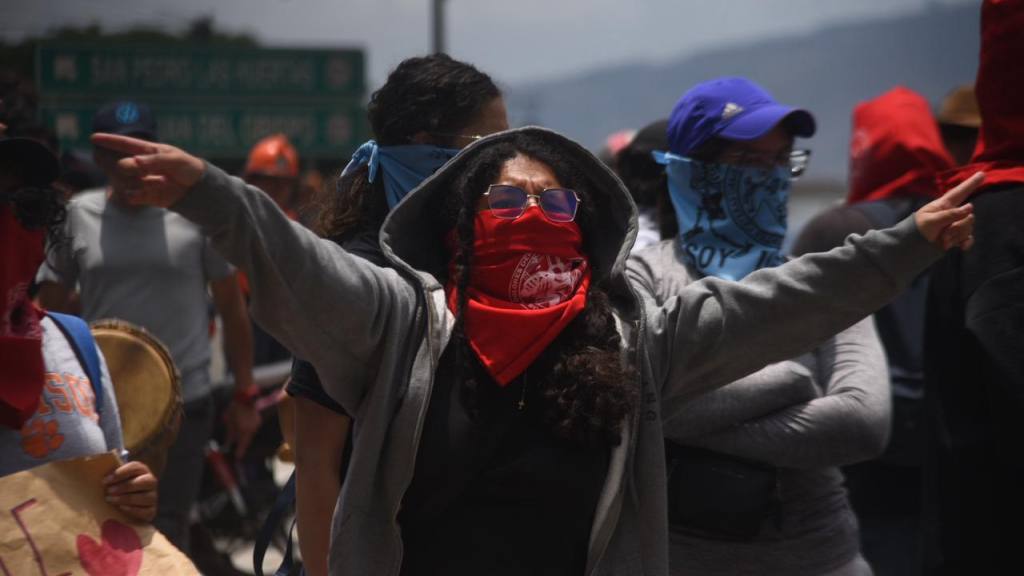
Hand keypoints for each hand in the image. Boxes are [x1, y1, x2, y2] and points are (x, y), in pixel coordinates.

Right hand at [90, 133, 205, 206]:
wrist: (196, 189)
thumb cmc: (187, 167)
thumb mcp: (174, 159)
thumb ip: (154, 160)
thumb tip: (132, 162)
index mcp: (147, 150)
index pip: (124, 144)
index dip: (109, 141)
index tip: (93, 138)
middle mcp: (139, 165)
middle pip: (119, 165)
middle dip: (129, 168)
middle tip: (146, 170)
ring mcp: (140, 180)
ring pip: (123, 182)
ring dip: (142, 182)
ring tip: (162, 181)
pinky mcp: (143, 195)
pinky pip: (129, 196)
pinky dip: (139, 194)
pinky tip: (152, 192)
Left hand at [103, 461, 157, 521]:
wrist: (127, 508)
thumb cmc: (117, 489)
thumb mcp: (116, 479)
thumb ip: (110, 475)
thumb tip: (94, 469)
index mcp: (142, 470)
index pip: (135, 467)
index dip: (120, 473)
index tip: (105, 480)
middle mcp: (151, 482)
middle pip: (144, 482)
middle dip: (125, 486)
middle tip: (108, 491)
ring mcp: (153, 497)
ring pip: (146, 497)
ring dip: (126, 498)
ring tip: (111, 500)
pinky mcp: (152, 511)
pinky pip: (146, 511)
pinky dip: (133, 510)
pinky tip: (121, 508)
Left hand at [224, 400, 262, 459]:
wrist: (244, 397)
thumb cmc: (234, 409)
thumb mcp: (229, 422)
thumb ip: (230, 434)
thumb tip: (228, 444)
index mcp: (244, 431)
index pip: (242, 446)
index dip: (240, 452)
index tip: (237, 457)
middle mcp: (251, 429)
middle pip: (247, 441)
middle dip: (242, 445)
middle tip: (237, 449)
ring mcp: (256, 425)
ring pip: (250, 435)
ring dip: (244, 437)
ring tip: (238, 436)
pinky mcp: (258, 421)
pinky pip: (252, 429)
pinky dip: (247, 431)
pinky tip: (243, 427)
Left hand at [915, 172, 983, 250]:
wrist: (912, 248)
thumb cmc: (917, 230)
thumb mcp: (931, 221)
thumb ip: (950, 214)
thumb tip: (970, 207)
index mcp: (943, 205)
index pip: (960, 192)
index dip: (971, 183)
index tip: (982, 173)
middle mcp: (952, 214)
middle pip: (968, 216)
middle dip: (958, 227)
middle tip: (943, 235)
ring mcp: (955, 226)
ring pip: (968, 228)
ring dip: (956, 236)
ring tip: (943, 241)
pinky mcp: (956, 237)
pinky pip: (969, 238)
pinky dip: (966, 243)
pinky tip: (961, 247)